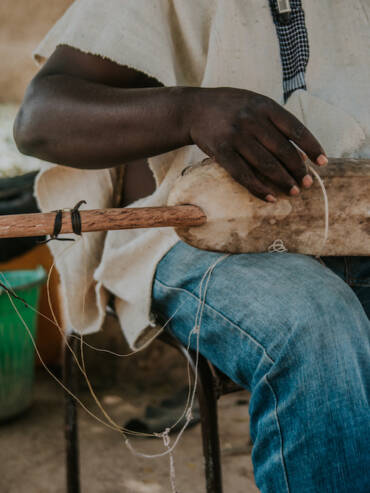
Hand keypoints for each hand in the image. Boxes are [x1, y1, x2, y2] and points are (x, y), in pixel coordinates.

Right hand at [189, 88, 327, 201]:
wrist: (194, 108)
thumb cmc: (230, 108)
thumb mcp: (254, 103)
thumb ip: (275, 121)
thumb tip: (300, 153)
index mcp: (264, 105)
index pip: (295, 129)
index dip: (311, 147)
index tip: (323, 162)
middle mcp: (251, 119)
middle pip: (282, 149)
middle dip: (298, 169)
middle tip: (308, 183)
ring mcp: (235, 135)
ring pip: (265, 164)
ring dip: (282, 180)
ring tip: (294, 191)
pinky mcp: (221, 150)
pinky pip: (243, 174)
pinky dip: (258, 188)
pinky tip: (269, 198)